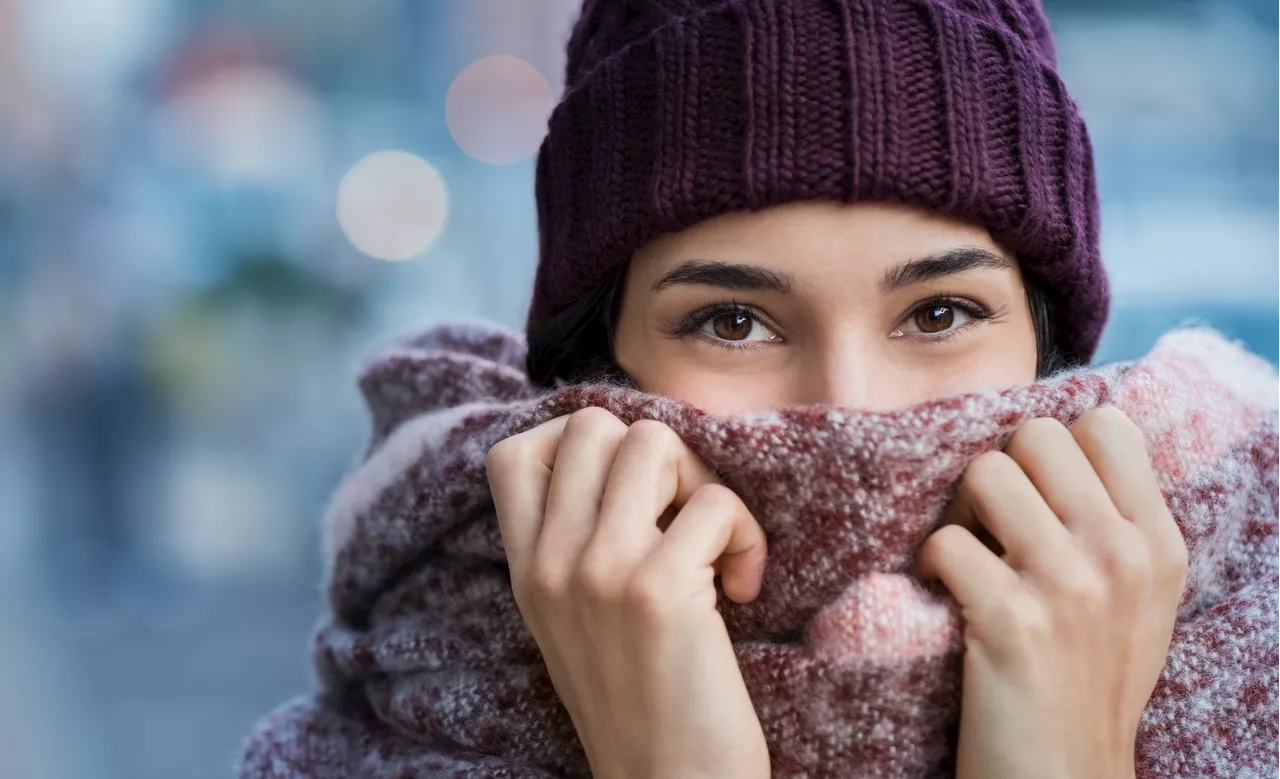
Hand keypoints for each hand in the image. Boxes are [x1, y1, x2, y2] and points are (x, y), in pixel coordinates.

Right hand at [486, 407, 770, 778]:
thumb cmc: (641, 704)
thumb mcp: (574, 623)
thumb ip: (575, 548)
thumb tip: (627, 459)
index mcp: (526, 571)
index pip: (515, 454)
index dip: (580, 446)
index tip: (629, 494)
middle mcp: (550, 563)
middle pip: (594, 425)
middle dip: (657, 455)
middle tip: (682, 517)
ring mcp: (598, 572)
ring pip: (654, 442)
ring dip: (704, 483)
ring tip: (715, 546)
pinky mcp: (657, 591)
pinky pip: (715, 503)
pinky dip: (747, 536)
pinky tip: (743, 590)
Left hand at [916, 408, 1188, 778]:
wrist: (1064, 777)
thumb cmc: (1087, 683)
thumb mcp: (1136, 599)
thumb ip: (1113, 523)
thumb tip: (1056, 445)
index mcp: (1157, 542)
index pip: (1106, 424)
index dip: (1054, 448)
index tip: (1036, 495)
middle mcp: (1121, 554)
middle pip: (1036, 436)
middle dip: (1000, 471)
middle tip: (990, 527)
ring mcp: (1070, 585)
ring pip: (985, 473)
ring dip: (959, 513)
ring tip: (967, 560)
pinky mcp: (1012, 622)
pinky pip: (945, 542)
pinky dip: (929, 566)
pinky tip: (943, 597)